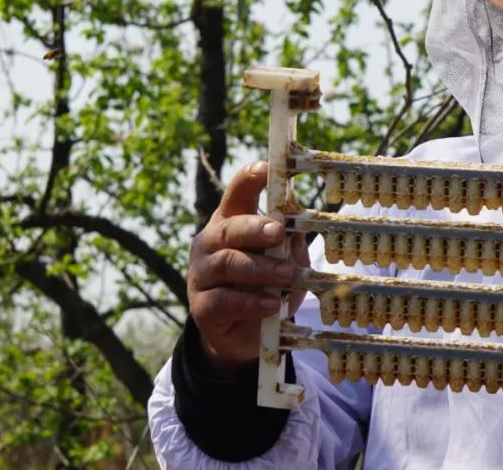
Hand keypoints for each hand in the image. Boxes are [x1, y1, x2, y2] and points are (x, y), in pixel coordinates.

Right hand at [188, 161, 307, 376]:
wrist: (244, 335)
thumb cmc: (268, 285)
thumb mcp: (286, 261)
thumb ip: (290, 244)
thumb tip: (299, 227)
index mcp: (232, 223)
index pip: (237, 194)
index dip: (248, 180)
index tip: (265, 168)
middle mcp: (211, 243)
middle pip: (228, 228)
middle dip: (254, 228)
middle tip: (278, 232)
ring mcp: (202, 274)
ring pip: (227, 264)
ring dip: (260, 269)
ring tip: (287, 276)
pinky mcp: (202, 307)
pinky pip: (224, 301)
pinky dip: (250, 302)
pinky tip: (271, 305)